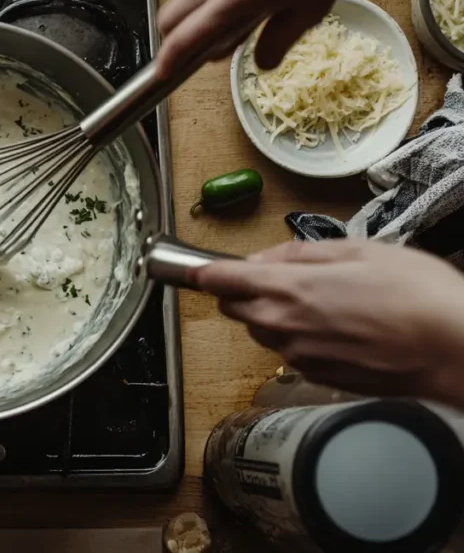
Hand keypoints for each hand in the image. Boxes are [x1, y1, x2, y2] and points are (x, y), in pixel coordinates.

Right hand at [157, 0, 389, 76]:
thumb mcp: (310, 11)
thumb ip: (277, 42)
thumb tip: (261, 63)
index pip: (186, 36)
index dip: (169, 60)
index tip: (163, 73)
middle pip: (170, 15)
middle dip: (174, 38)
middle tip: (198, 49)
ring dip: (191, 13)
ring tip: (225, 18)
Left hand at [193, 240, 463, 406]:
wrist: (454, 349)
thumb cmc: (418, 297)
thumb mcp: (360, 250)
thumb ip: (303, 252)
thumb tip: (267, 256)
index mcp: (290, 288)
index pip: (221, 280)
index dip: (201, 272)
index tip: (190, 268)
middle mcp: (285, 325)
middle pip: (235, 307)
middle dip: (243, 290)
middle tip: (275, 276)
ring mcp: (299, 354)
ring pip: (261, 330)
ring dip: (271, 314)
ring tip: (319, 300)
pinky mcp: (316, 376)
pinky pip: (289, 351)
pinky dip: (298, 336)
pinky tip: (336, 326)